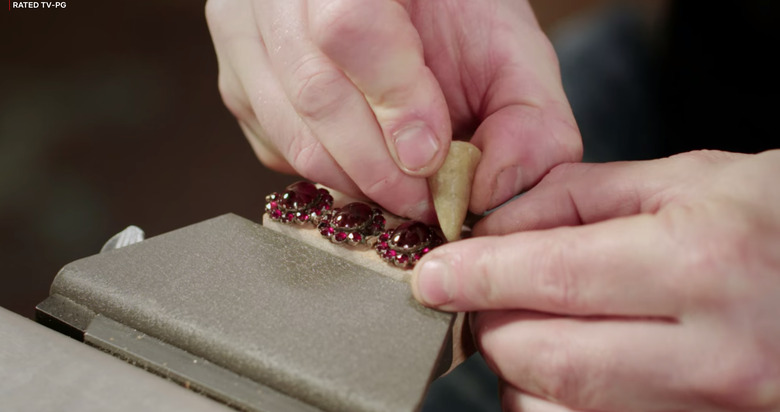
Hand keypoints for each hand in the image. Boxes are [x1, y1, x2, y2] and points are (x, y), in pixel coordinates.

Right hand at [206, 0, 580, 219]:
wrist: (402, 7)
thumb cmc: (454, 22)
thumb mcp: (509, 48)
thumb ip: (528, 115)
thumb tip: (490, 192)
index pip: (349, 26)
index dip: (393, 100)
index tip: (431, 155)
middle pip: (313, 92)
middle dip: (379, 166)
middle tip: (425, 199)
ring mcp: (246, 38)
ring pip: (290, 134)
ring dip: (356, 180)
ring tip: (403, 191)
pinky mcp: (238, 85)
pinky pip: (276, 151)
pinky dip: (328, 174)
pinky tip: (365, 163)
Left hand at [412, 150, 779, 410]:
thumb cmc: (775, 219)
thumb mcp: (686, 179)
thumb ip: (575, 198)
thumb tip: (491, 228)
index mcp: (700, 264)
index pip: (551, 278)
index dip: (476, 276)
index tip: (431, 274)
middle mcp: (709, 354)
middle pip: (541, 358)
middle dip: (490, 323)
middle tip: (482, 291)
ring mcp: (709, 411)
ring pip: (554, 410)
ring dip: (518, 369)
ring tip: (534, 324)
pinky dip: (555, 400)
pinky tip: (572, 360)